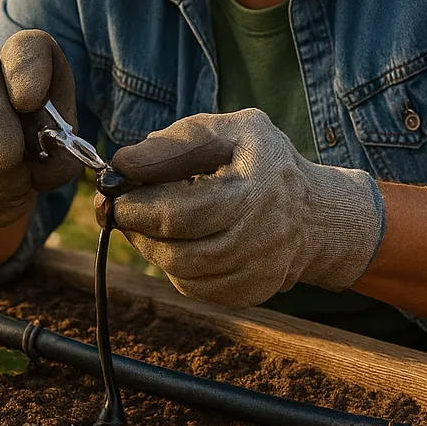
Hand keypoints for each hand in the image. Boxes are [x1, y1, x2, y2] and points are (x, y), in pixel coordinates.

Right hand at [0, 29, 82, 229]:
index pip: (27, 47)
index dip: (26, 69)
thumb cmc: (40, 154)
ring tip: (12, 191)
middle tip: (8, 161)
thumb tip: (39, 164)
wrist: (3, 174)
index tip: (30, 101)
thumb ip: (59, 156)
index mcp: (26, 64)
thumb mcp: (61, 153)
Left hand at [106, 109, 384, 308]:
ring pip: (184, 274)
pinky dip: (176, 267)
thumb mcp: (228, 131)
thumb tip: (121, 162)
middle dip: (137, 231)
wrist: (314, 212)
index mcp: (256, 189)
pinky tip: (178, 241)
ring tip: (146, 223)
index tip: (112, 193)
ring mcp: (260, 271)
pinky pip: (197, 289)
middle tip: (118, 211)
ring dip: (153, 249)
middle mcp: (263, 237)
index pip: (181, 213)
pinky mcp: (252, 293)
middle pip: (179, 251)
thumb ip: (175, 142)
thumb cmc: (261, 161)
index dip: (136, 208)